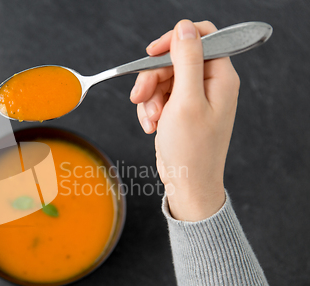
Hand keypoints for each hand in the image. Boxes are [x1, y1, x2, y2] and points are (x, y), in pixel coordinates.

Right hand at [130, 20, 239, 220]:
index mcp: (220, 78)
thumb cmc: (192, 150)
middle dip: (153, 77)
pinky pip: (159, 96)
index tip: (151, 53)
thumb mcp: (186, 101)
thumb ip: (186, 61)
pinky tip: (151, 126)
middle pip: (175, 59)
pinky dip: (150, 109)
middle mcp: (209, 84)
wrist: (187, 184)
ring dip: (149, 97)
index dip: (174, 40)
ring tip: (151, 119)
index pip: (201, 38)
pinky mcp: (180, 110)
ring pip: (163, 78)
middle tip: (139, 96)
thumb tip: (185, 27)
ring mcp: (194, 98)